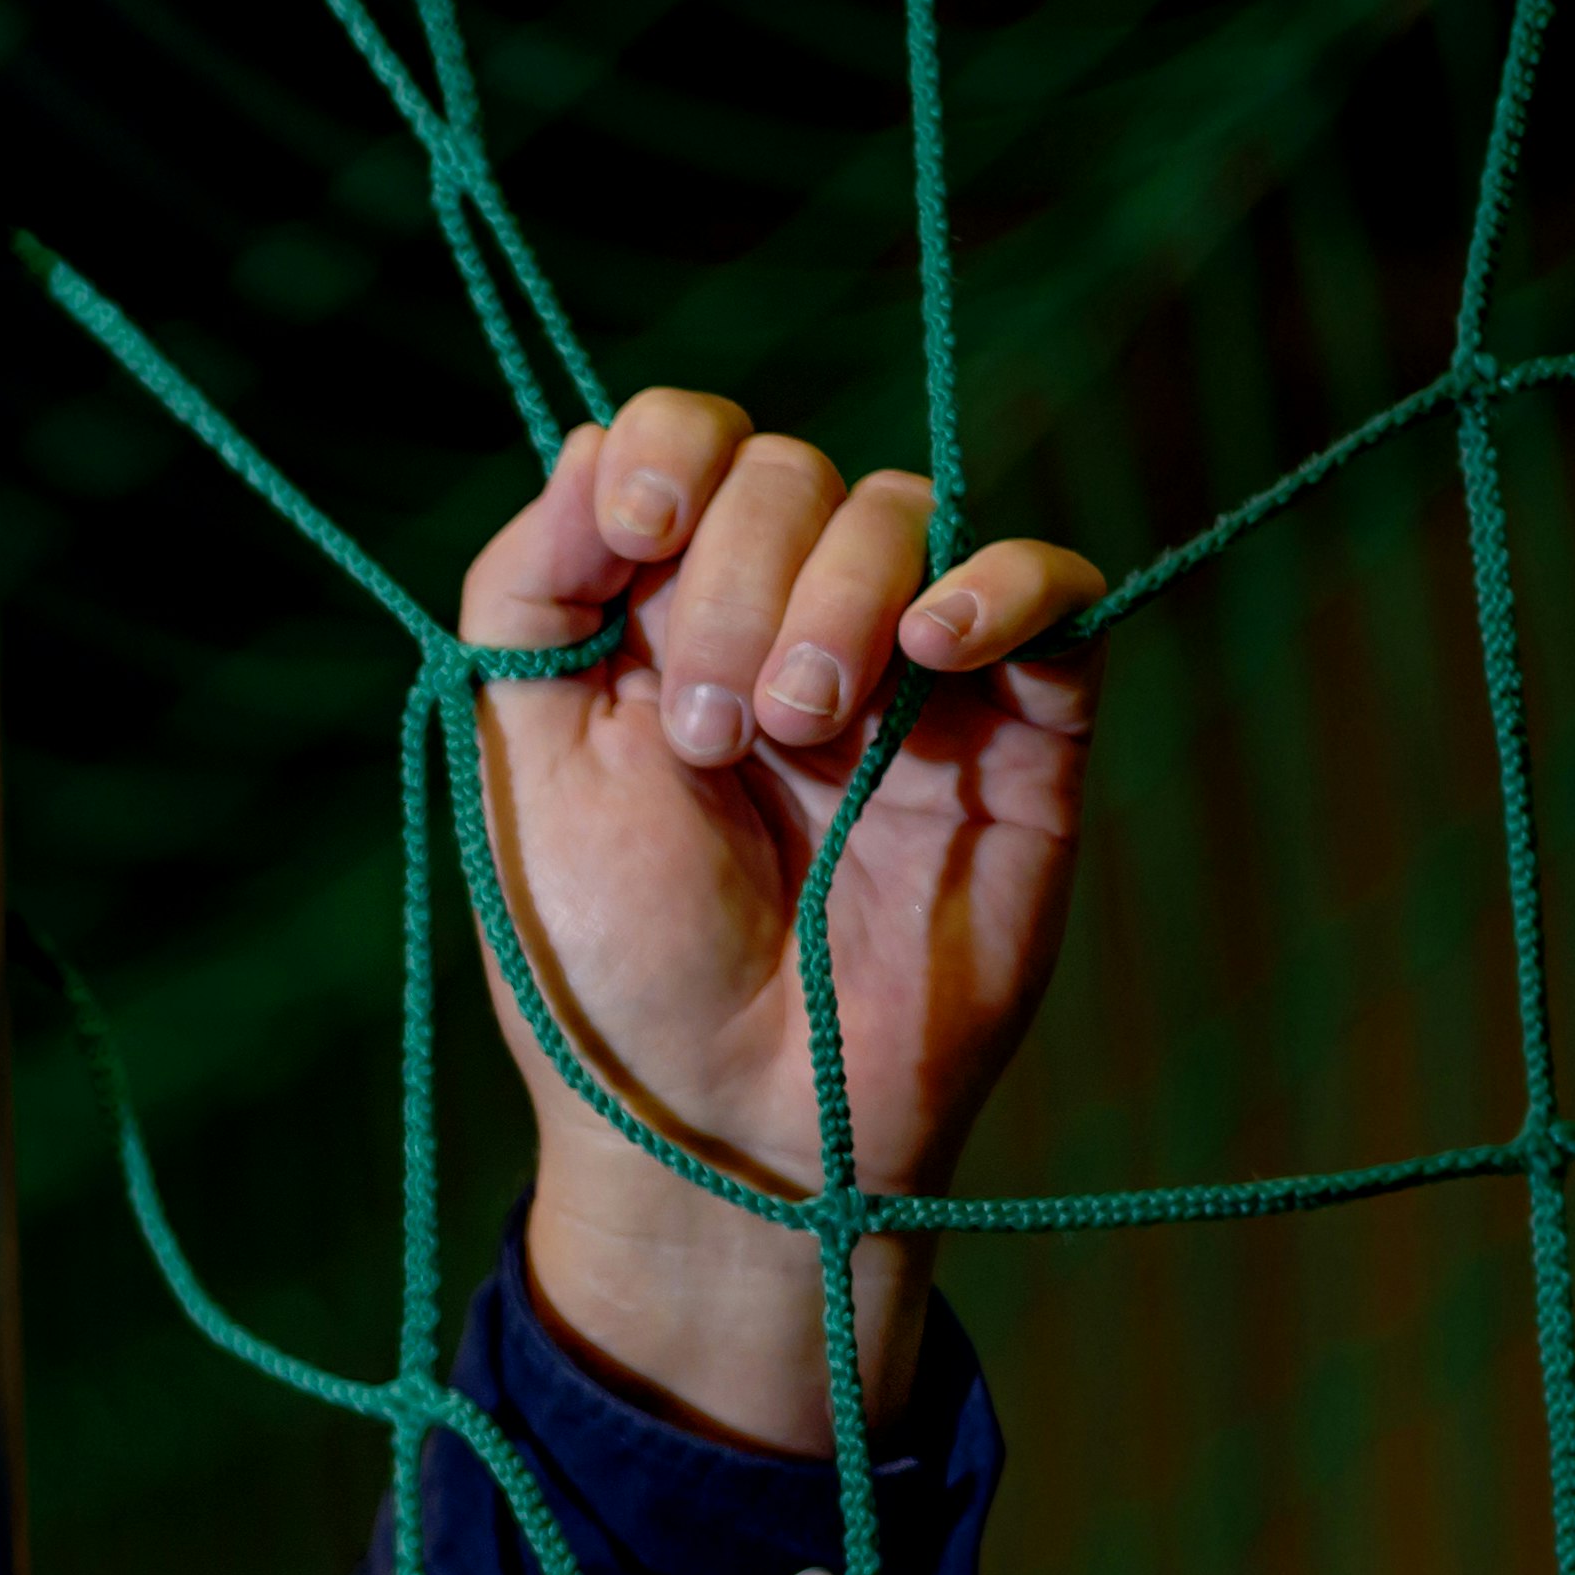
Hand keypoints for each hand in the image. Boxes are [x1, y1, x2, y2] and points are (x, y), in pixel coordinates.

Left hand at [463, 385, 1105, 1456]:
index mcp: (658, 621)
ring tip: (799, 732)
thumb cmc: (610, 971)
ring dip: (839, 598)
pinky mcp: (1022, 731)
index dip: (666, 452)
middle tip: (712, 735)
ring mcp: (908, 673)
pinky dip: (1001, 586)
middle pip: (788, 473)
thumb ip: (527, 599)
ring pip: (904, 516)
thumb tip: (586, 443)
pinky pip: (1051, 592)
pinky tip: (933, 647)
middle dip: (740, 576)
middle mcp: (785, 621)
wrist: (726, 1130)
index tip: (632, 534)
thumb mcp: (522, 775)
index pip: (684, 448)